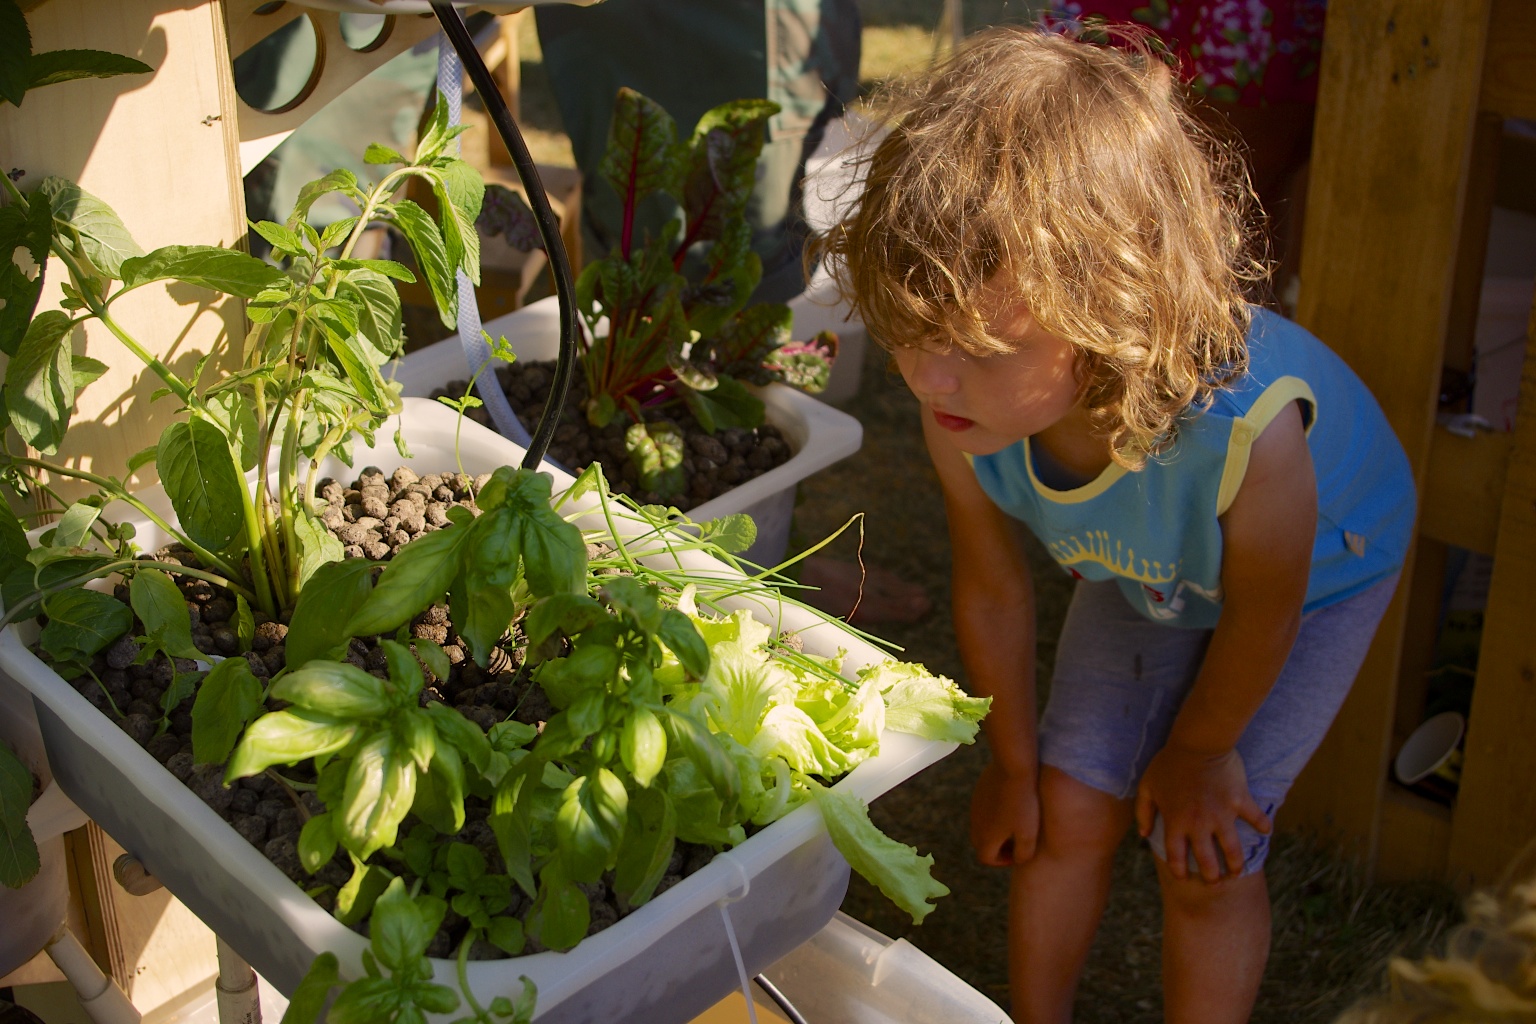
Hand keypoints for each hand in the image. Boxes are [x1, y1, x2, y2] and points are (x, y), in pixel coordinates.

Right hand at [970, 760, 1040, 866]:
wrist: (1013, 768)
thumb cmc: (1024, 804)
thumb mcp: (1029, 835)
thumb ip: (1023, 854)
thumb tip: (1018, 859)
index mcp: (985, 838)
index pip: (986, 859)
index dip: (1003, 861)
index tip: (1018, 854)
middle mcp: (975, 825)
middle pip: (982, 844)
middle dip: (998, 847)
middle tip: (1016, 841)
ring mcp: (975, 807)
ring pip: (982, 825)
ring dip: (996, 829)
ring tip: (1015, 822)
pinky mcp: (978, 792)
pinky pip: (984, 809)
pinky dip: (995, 813)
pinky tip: (1012, 804)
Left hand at [1134, 744, 1271, 882]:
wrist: (1197, 743)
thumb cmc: (1169, 763)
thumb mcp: (1147, 786)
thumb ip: (1143, 811)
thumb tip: (1143, 834)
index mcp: (1176, 822)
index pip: (1176, 856)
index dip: (1179, 871)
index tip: (1184, 877)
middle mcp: (1198, 824)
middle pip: (1207, 860)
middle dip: (1211, 876)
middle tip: (1215, 881)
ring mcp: (1221, 814)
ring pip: (1232, 849)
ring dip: (1236, 864)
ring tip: (1236, 871)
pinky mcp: (1239, 801)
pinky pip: (1255, 818)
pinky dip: (1262, 825)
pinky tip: (1265, 832)